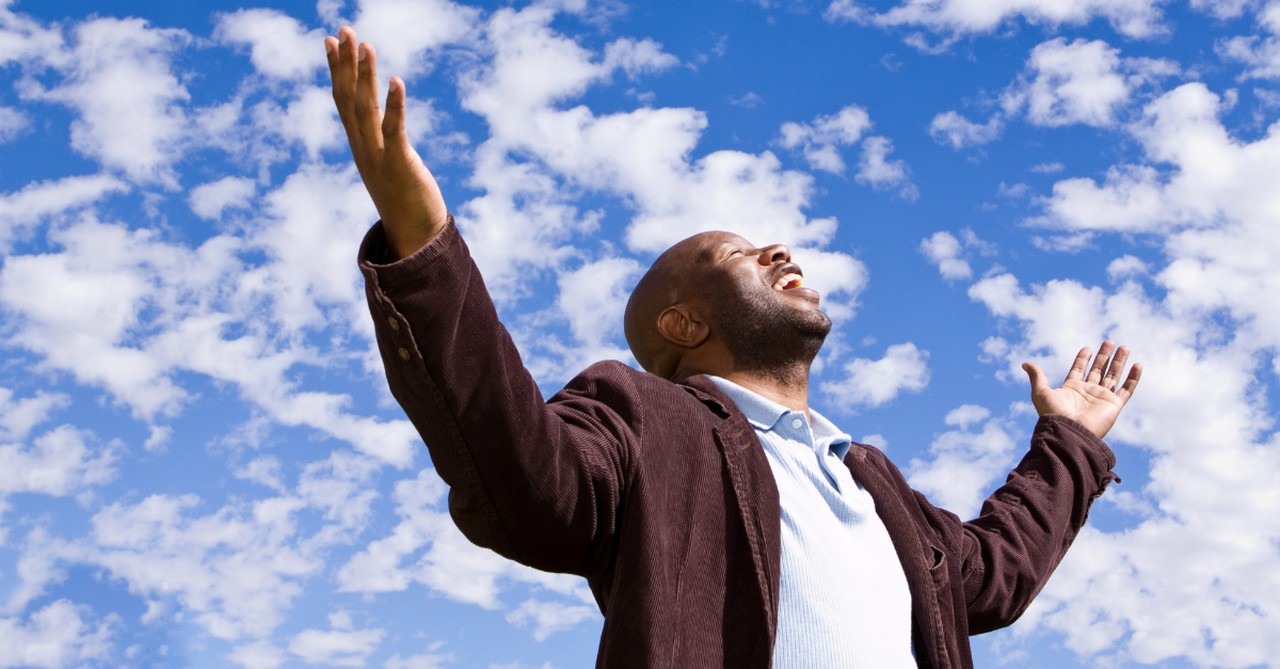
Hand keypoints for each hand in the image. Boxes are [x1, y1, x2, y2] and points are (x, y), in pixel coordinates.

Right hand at [325, 26, 447, 259]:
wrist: (414, 238)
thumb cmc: (406, 203)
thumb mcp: (388, 166)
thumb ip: (383, 144)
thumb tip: (385, 127)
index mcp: (360, 145)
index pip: (343, 100)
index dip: (336, 69)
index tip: (330, 40)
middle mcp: (363, 148)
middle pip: (349, 98)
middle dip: (346, 63)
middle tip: (344, 29)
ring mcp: (378, 156)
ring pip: (366, 109)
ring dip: (365, 76)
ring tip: (365, 45)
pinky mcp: (400, 164)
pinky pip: (394, 129)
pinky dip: (394, 104)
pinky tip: (396, 79)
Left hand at [1022, 341, 1141, 438]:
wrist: (1069, 432)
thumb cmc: (1054, 414)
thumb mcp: (1041, 392)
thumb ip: (1037, 376)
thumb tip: (1025, 363)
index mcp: (1071, 389)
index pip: (1079, 369)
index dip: (1083, 359)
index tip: (1087, 348)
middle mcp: (1088, 392)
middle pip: (1098, 370)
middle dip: (1104, 356)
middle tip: (1109, 341)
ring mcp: (1102, 398)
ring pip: (1113, 376)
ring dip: (1119, 362)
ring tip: (1125, 347)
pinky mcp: (1114, 405)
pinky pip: (1127, 389)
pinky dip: (1133, 378)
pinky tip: (1138, 365)